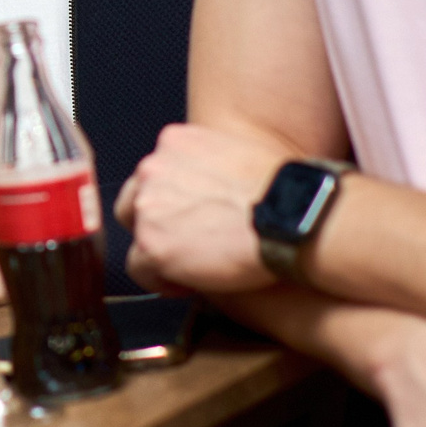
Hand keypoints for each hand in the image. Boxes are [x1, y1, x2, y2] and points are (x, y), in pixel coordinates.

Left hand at [118, 124, 284, 295]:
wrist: (291, 216)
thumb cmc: (282, 190)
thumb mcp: (237, 153)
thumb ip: (207, 165)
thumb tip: (205, 188)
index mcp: (174, 142)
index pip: (153, 174)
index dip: (170, 201)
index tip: (190, 218)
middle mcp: (153, 169)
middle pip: (134, 202)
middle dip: (156, 224)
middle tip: (186, 243)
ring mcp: (148, 207)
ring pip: (136, 237)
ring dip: (161, 252)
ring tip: (193, 267)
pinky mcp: (152, 246)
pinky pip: (140, 269)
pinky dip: (160, 280)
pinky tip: (188, 284)